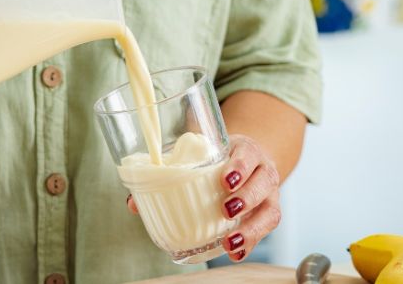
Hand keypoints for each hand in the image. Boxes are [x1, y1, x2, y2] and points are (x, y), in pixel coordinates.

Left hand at [124, 134, 281, 261]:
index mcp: (245, 150)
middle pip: (264, 182)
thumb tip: (133, 203)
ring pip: (270, 211)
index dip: (239, 166)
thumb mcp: (201, 155)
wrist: (250, 159)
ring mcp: (269, 194)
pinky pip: (265, 229)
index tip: (224, 180)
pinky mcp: (267, 213)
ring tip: (231, 242)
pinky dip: (251, 242)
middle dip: (246, 197)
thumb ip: (170, 173)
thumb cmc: (220, 158)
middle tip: (226, 209)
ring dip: (251, 229)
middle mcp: (263, 171)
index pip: (248, 154)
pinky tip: (236, 252)